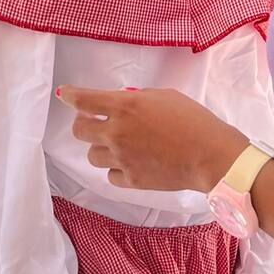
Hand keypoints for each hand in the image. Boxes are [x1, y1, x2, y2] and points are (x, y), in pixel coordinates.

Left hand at [57, 86, 248, 192]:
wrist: (209, 154)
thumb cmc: (193, 119)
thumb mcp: (165, 96)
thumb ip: (138, 98)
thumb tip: (122, 103)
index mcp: (125, 106)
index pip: (84, 100)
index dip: (70, 95)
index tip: (64, 93)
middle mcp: (117, 132)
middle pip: (80, 130)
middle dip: (84, 123)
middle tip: (95, 121)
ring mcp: (122, 158)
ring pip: (92, 155)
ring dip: (101, 147)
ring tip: (118, 144)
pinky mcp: (130, 180)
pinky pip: (110, 174)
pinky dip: (116, 168)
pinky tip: (130, 162)